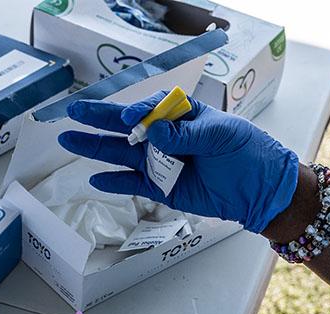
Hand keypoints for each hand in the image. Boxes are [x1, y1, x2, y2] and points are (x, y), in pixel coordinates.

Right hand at [58, 91, 299, 233]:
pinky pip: (133, 183)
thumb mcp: (221, 135)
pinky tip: (95, 178)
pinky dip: (114, 182)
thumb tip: (154, 131)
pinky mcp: (162, 188)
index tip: (128, 120)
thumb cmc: (246, 153)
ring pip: (122, 154)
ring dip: (95, 148)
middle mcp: (166, 137)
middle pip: (126, 127)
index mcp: (182, 115)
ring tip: (69, 140)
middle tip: (73, 111)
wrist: (260, 189)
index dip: (136, 113)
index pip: (150, 109)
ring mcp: (161, 163)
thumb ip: (186, 134)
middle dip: (99, 119)